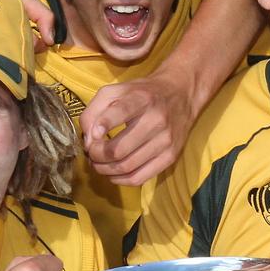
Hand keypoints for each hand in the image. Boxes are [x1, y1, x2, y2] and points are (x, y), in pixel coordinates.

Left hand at [82, 69, 194, 186]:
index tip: (91, 136)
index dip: (102, 126)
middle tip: (91, 153)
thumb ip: (95, 110)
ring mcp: (165, 140)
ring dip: (105, 169)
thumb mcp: (117, 90)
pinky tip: (113, 173)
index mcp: (142, 98)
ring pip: (126, 166)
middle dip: (97, 155)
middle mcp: (156, 119)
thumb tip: (88, 139)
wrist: (181, 95)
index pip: (121, 112)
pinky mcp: (171, 156)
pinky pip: (140, 177)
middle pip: (118, 149)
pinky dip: (120, 180)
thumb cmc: (143, 94)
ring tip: (98, 163)